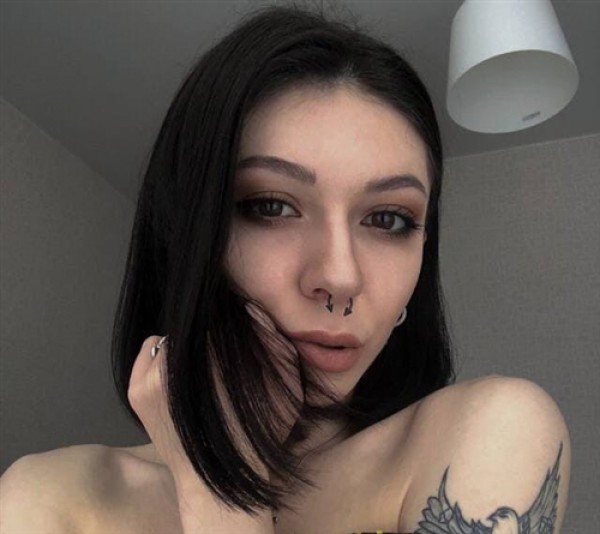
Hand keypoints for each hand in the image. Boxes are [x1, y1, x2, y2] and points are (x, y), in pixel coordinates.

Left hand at [128, 336, 275, 531]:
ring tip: (202, 370)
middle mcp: (177, 360)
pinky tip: (179, 375)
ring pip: (173, 338)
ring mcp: (149, 376)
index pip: (219, 320)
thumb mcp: (285, 384)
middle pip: (195, 328)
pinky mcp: (136, 390)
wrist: (221, 481)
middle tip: (221, 358)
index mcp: (216, 356)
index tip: (237, 338)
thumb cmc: (260, 432)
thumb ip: (272, 341)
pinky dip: (162, 356)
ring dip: (187, 346)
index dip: (230, 326)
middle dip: (209, 337)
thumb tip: (247, 308)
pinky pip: (149, 351)